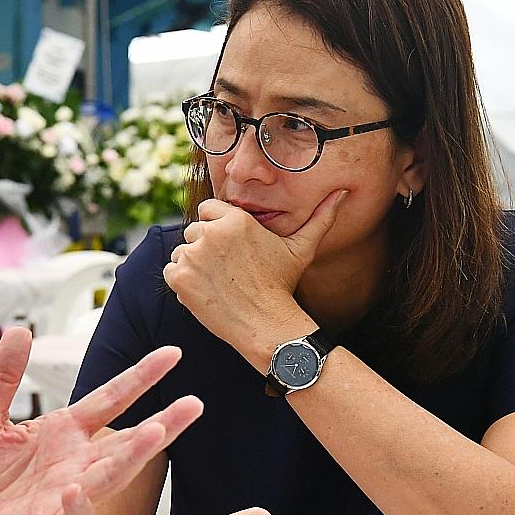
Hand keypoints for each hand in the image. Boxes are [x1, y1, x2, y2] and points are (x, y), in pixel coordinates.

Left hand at [0, 327, 202, 514]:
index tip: (170, 355)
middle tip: (193, 403)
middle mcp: (75, 463)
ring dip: (132, 456)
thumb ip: (4, 377)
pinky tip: (79, 491)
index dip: (140, 377)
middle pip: (126, 440)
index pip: (110, 399)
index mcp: (64, 433)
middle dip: (162, 422)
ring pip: (109, 477)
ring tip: (155, 433)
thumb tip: (18, 331)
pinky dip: (77, 507)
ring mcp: (66, 497)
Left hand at [164, 190, 346, 355]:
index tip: (229, 249)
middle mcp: (211, 233)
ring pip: (181, 251)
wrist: (265, 322)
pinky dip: (182, 281)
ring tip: (217, 281)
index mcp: (235, 219)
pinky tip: (205, 291)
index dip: (217, 228)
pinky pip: (171, 270)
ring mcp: (192, 255)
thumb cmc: (282, 285)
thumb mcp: (302, 248)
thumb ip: (320, 217)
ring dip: (193, 264)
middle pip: (194, 231)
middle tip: (226, 270)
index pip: (208, 210)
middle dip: (205, 247)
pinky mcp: (179, 277)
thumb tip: (343, 191)